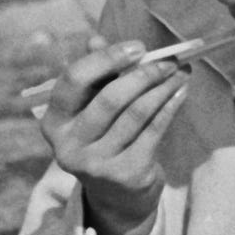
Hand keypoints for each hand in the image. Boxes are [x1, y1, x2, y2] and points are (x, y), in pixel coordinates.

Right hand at [28, 41, 193, 234]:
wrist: (117, 196)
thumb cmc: (105, 137)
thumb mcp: (92, 107)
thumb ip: (94, 74)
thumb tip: (95, 39)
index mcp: (54, 122)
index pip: (73, 80)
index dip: (105, 59)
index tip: (138, 47)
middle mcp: (68, 146)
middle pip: (110, 98)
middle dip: (144, 74)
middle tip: (169, 60)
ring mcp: (96, 164)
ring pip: (136, 113)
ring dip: (163, 88)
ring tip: (181, 72)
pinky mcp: (125, 175)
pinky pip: (154, 131)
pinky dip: (171, 107)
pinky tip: (181, 92)